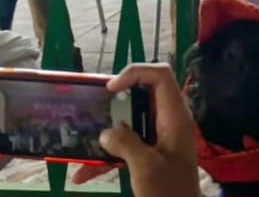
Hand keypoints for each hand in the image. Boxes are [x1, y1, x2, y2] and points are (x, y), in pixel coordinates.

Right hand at [71, 64, 200, 196]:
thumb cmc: (170, 192)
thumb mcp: (146, 167)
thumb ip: (125, 144)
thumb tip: (106, 133)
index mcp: (175, 117)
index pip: (161, 75)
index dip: (135, 73)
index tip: (109, 89)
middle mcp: (168, 122)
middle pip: (142, 96)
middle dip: (115, 103)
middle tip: (93, 110)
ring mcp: (160, 139)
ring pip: (130, 123)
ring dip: (106, 133)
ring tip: (83, 139)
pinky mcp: (150, 155)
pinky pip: (127, 147)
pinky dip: (107, 157)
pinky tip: (83, 175)